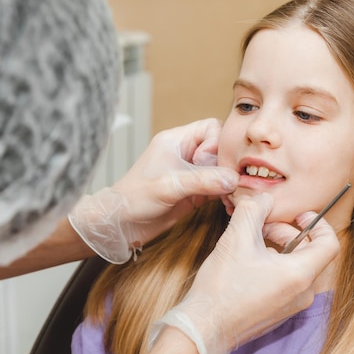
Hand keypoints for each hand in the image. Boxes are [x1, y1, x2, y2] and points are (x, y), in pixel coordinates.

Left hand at [68, 118, 238, 263]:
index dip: (217, 143)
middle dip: (227, 163)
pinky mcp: (195, 192)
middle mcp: (186, 153)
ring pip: (222, 168)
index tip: (208, 163)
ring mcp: (191, 173)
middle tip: (228, 181)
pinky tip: (227, 203)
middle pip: (220, 147)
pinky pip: (218, 187)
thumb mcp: (169, 186)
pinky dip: (225, 194)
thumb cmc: (133, 199)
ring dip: (229, 180)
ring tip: (230, 194)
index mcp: (176, 140)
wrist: (120, 225)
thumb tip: (232, 179)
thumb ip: (202, 180)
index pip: (211, 127)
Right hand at [149, 193, 339, 353]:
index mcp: (300, 274)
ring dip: (279, 247)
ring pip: (296, 266)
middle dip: (288, 232)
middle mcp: (302, 293)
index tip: (300, 215)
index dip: (318, 224)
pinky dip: (273, 265)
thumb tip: (264, 198)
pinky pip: (286, 281)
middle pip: (310, 253)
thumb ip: (254, 210)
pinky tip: (248, 261)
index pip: (330, 244)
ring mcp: (291, 305)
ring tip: (252, 240)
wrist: (203, 328)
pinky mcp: (278, 312)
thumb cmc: (222, 288)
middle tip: (264, 225)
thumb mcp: (237, 238)